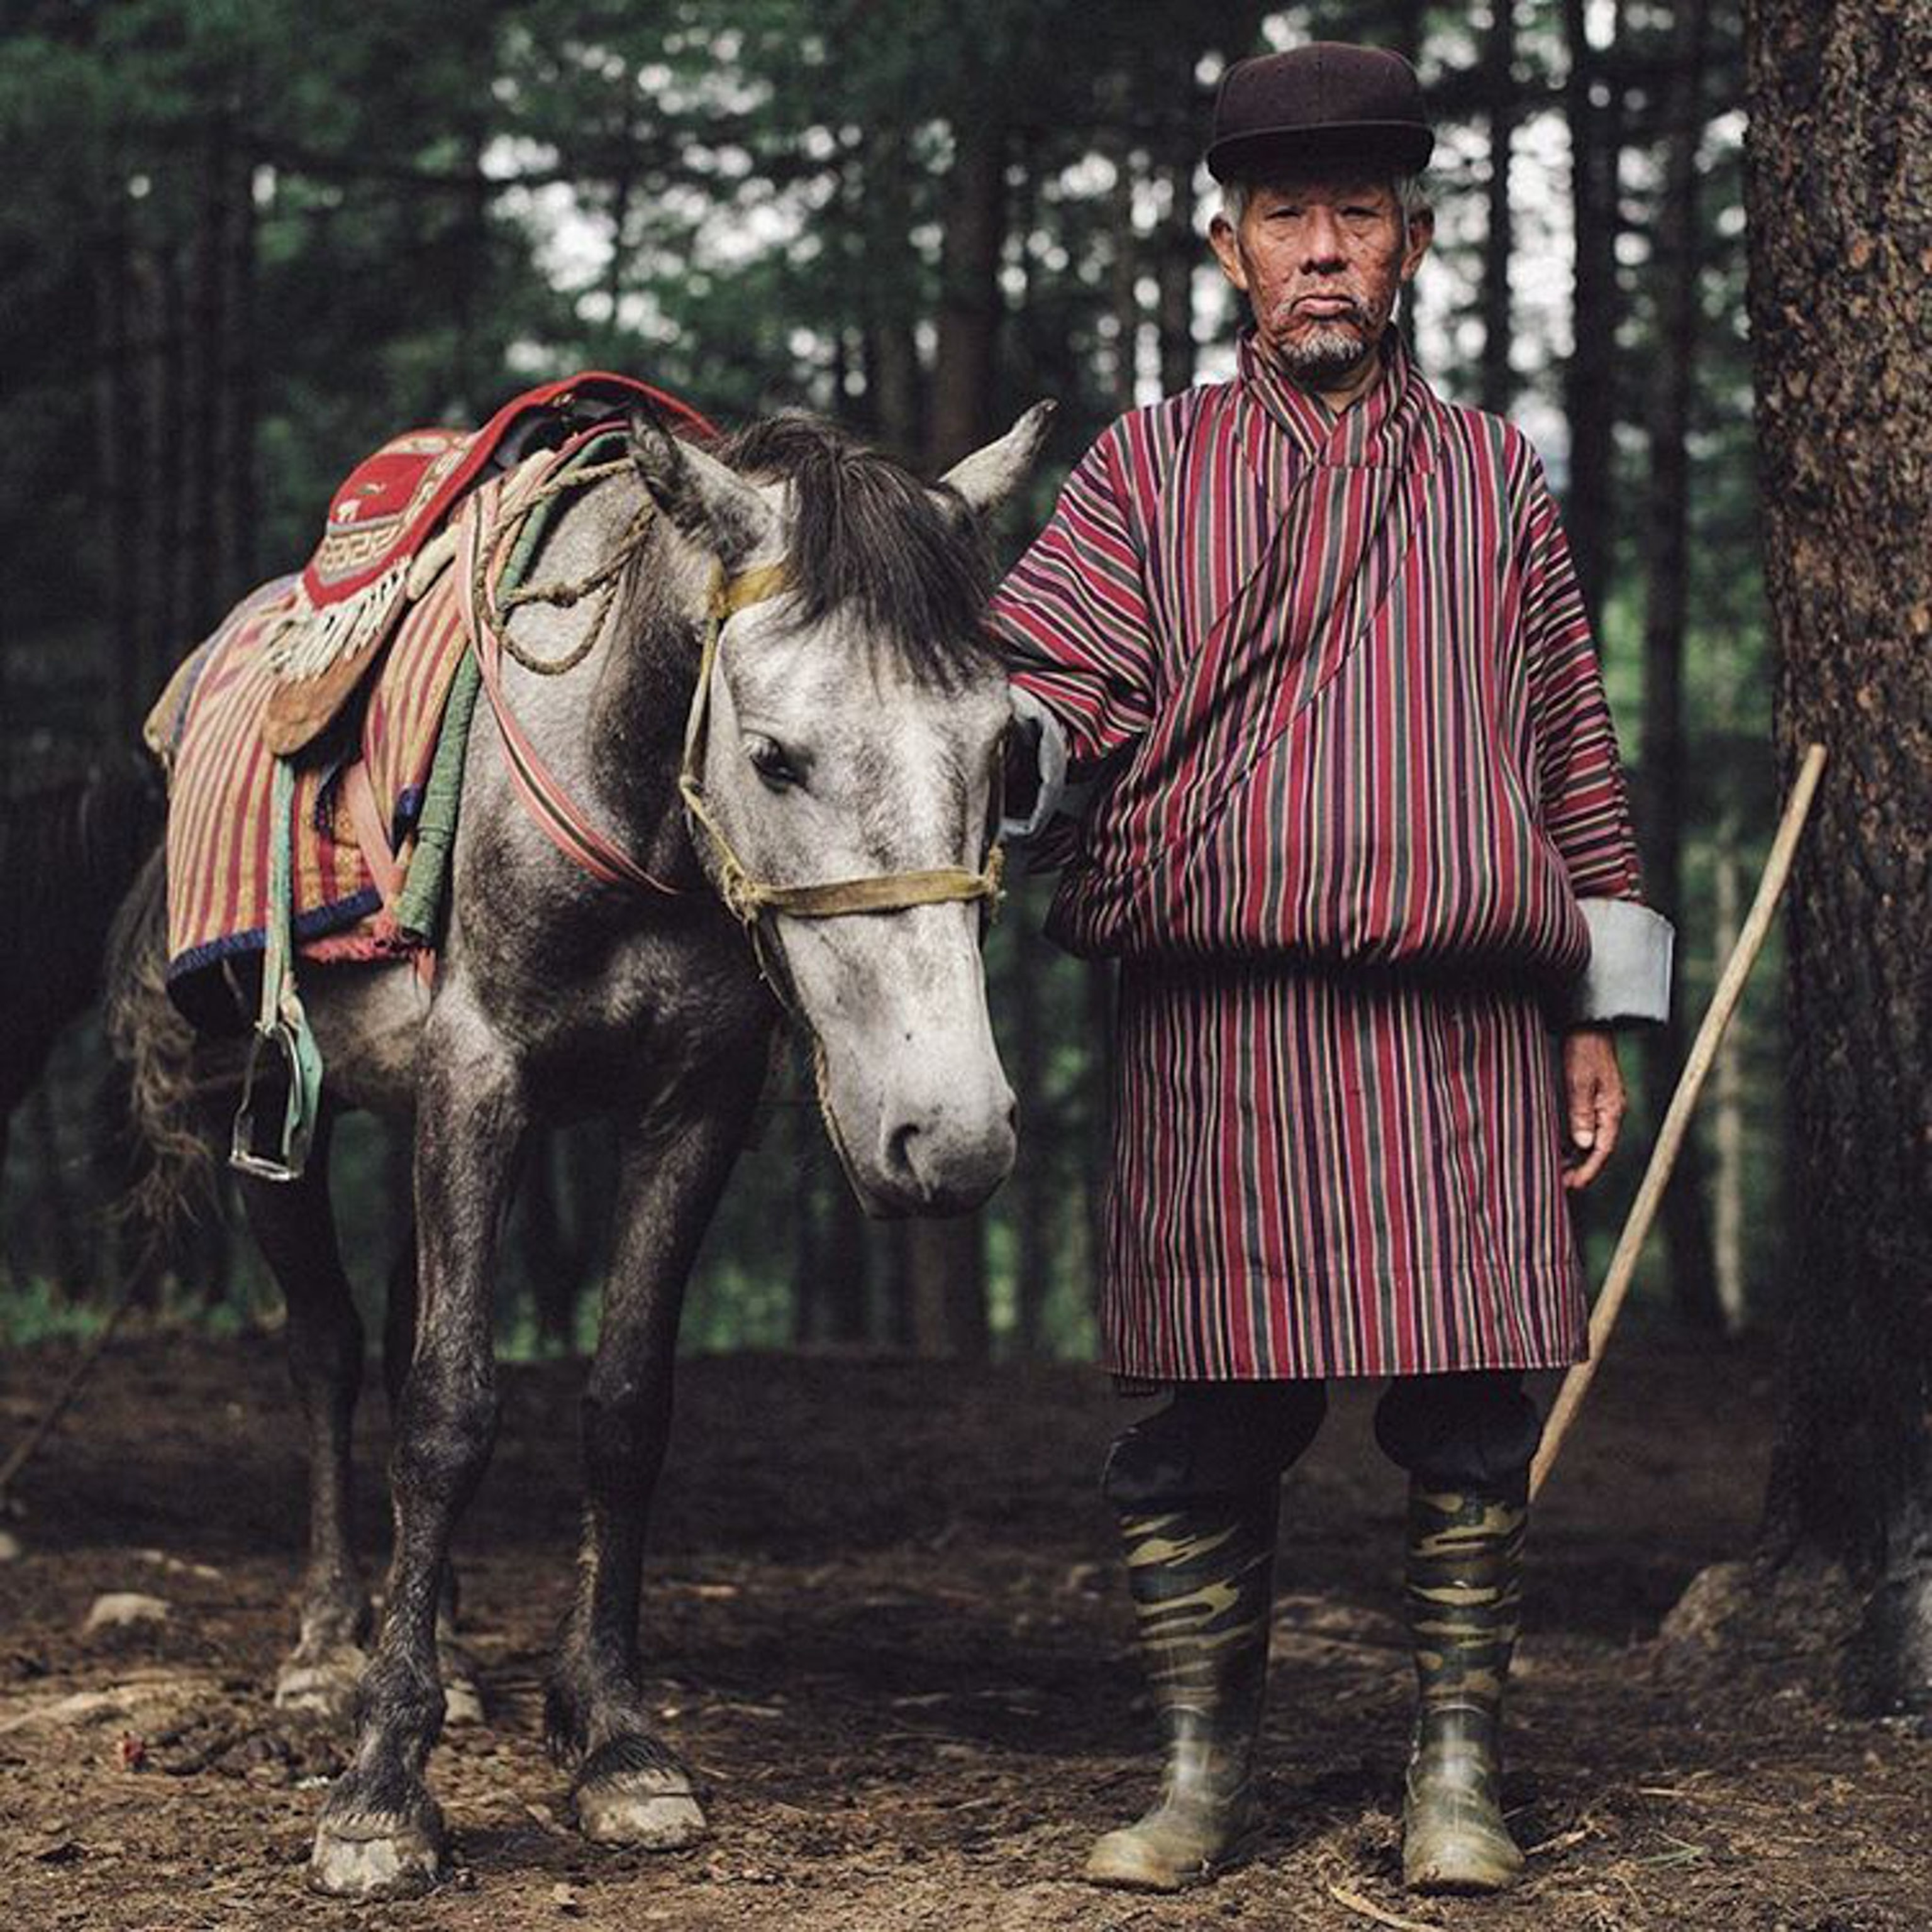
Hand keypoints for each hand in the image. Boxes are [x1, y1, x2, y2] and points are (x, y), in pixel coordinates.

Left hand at [1560, 1027, 1624, 1190]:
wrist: (1588, 1026)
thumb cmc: (1583, 1050)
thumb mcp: (1579, 1081)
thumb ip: (1580, 1113)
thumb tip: (1582, 1145)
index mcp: (1612, 1109)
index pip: (1603, 1149)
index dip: (1588, 1170)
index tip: (1573, 1185)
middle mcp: (1610, 1111)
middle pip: (1599, 1148)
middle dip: (1582, 1168)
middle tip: (1561, 1184)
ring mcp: (1603, 1105)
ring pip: (1591, 1139)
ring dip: (1576, 1156)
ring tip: (1557, 1171)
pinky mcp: (1592, 1099)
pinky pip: (1586, 1127)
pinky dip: (1573, 1140)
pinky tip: (1559, 1148)